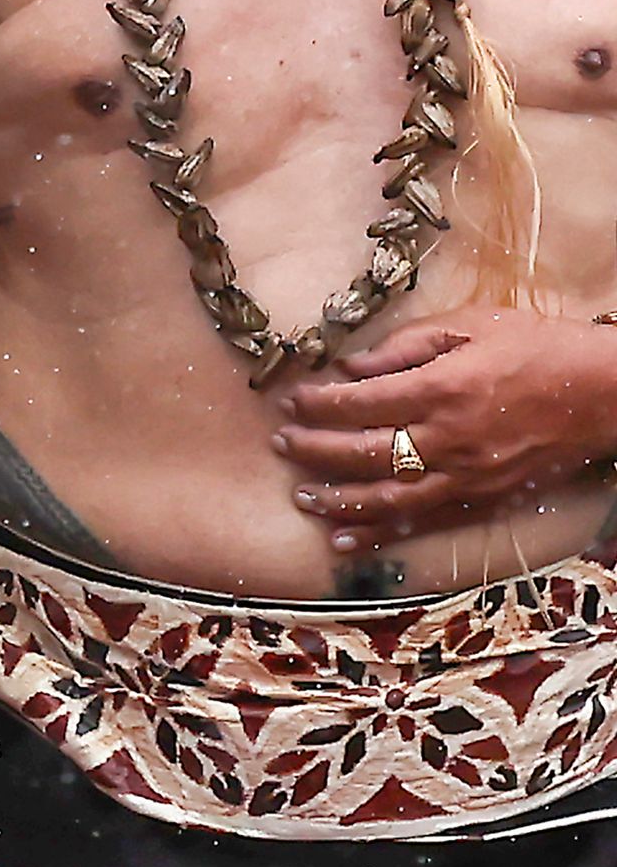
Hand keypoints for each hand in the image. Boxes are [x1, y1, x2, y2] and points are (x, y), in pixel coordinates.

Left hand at [274, 314, 616, 550]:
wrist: (605, 393)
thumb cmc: (538, 348)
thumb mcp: (471, 325)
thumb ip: (405, 345)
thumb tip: (350, 366)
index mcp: (443, 389)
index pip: (360, 403)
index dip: (317, 405)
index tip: (290, 402)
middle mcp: (450, 439)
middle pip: (364, 452)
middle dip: (314, 450)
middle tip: (282, 443)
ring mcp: (468, 477)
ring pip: (387, 499)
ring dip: (337, 500)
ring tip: (302, 496)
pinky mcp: (486, 501)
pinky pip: (424, 524)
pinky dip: (380, 535)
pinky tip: (345, 541)